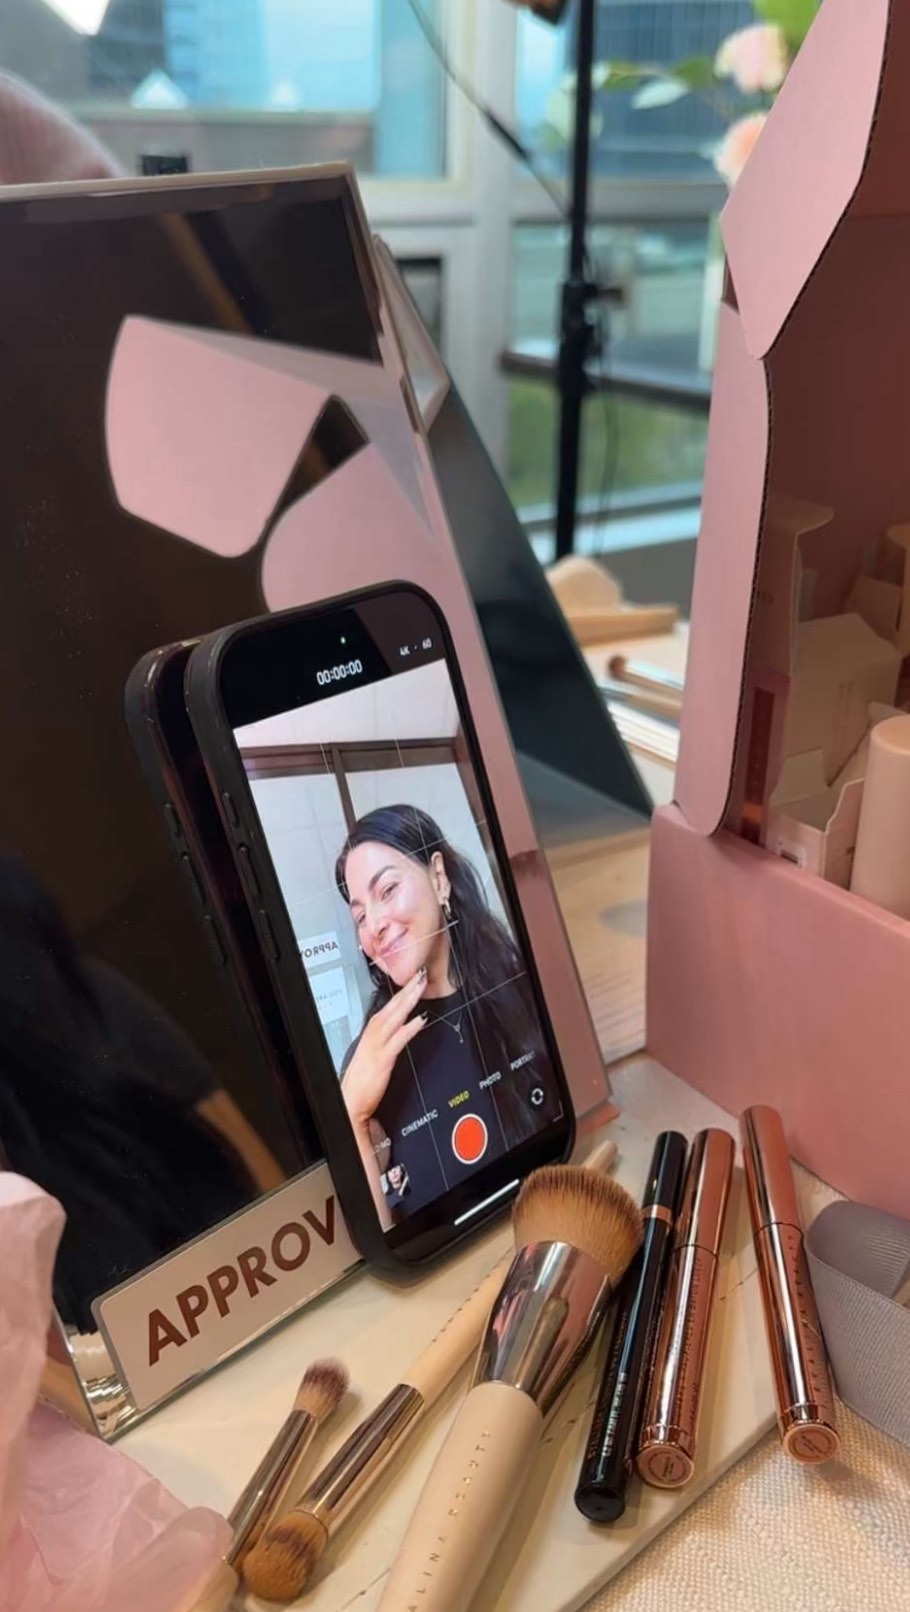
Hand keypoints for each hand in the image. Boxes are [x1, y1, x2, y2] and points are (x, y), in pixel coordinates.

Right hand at [342, 970, 427, 1126]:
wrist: (350, 1105)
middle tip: (420, 974)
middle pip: (390, 1008)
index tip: (411, 983)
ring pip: (393, 1017)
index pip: (385, 1010)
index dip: (398, 995)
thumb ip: (383, 1045)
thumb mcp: (371, 1059)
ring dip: (407, 1000)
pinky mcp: (382, 1059)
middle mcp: (371, 1037)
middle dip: (405, 990)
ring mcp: (376, 1047)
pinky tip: (421, 1019)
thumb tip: (395, 1034)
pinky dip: (409, 1028)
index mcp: (369, 1036)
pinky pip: (399, 1039)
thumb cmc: (361, 1085)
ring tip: (420, 986)